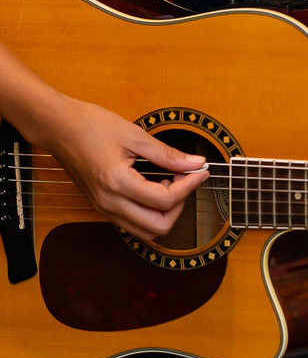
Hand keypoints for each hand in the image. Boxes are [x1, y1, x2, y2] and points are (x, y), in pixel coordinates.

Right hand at [38, 97, 208, 239]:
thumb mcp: (135, 136)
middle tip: (183, 181)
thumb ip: (168, 154)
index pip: (165, 201)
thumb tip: (196, 164)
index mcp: (116, 183)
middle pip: (158, 227)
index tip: (200, 171)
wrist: (57, 127)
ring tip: (168, 184)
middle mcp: (108, 203)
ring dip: (164, 213)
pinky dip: (149, 213)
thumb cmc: (90, 125)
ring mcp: (103, 208)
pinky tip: (153, 188)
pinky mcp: (101, 207)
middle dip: (179, 206)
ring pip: (145, 231)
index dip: (190, 186)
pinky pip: (132, 224)